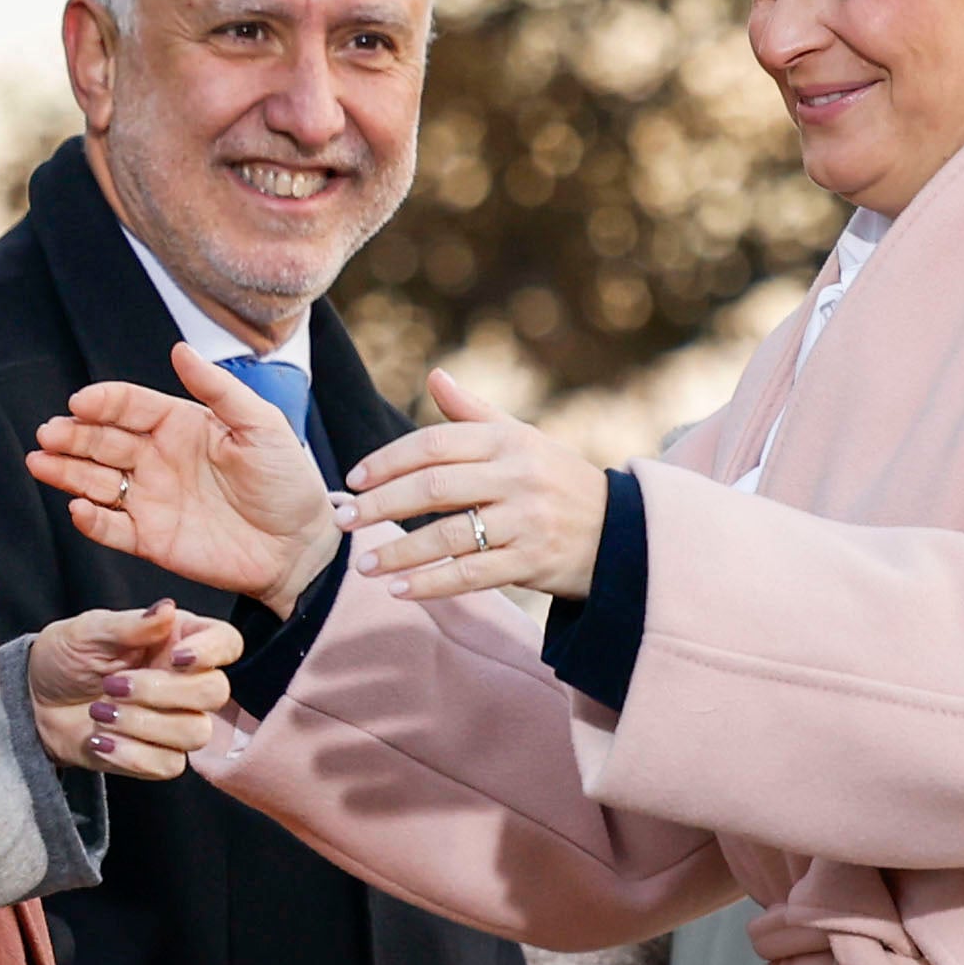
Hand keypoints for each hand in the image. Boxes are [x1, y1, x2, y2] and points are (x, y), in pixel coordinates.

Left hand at [26, 602, 239, 781]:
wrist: (32, 704)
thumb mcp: (87, 631)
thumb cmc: (63, 658)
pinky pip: (169, 765)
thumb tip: (168, 609)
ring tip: (99, 714)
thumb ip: (130, 624)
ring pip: (196, 733)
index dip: (213, 652)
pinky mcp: (157, 757)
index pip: (226, 643)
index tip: (176, 657)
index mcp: (177, 640)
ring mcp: (174, 722)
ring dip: (143, 726)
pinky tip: (99, 740)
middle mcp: (184, 681)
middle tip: (112, 686)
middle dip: (163, 692)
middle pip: (216, 692)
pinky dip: (131, 755)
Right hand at [29, 348, 339, 617]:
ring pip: (96, 481)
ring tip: (41, 463)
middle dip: (73, 436)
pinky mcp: (151, 540)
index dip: (103, 403)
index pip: (130, 406)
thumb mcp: (262, 426)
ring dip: (66, 472)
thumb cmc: (288, 482)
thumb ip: (219, 390)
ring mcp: (151, 499)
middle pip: (103, 441)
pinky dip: (91, 520)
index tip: (80, 402)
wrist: (301, 546)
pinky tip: (78, 508)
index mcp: (181, 425)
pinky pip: (111, 528)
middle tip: (49, 433)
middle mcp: (158, 459)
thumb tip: (179, 350)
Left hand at [342, 370, 607, 602]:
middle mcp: (517, 477)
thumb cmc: (558, 480)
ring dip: (400, 551)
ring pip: (448, 536)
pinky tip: (401, 589)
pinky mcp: (533, 561)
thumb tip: (435, 375)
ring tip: (364, 565)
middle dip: (381, 504)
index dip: (389, 460)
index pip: (435, 445)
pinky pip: (472, 574)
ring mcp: (526, 521)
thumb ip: (473, 412)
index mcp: (508, 441)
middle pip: (434, 487)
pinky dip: (432, 583)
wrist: (620, 533)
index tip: (355, 479)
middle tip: (344, 520)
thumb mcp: (522, 439)